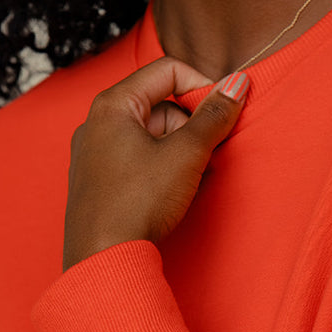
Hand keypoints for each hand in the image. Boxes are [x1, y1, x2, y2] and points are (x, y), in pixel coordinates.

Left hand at [62, 56, 250, 270]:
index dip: (203, 86)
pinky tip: (172, 196)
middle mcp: (96, 124)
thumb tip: (238, 83)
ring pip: (150, 137)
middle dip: (191, 128)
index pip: (167, 71)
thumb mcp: (186, 154)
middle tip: (208, 155)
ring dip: (179, 152)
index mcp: (113, 105)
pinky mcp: (96, 184)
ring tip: (190, 181)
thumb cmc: (137, 203)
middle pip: (160, 105)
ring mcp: (93, 155)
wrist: (102, 260)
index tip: (225, 113)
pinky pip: (136, 162)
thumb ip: (215, 116)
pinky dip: (160, 170)